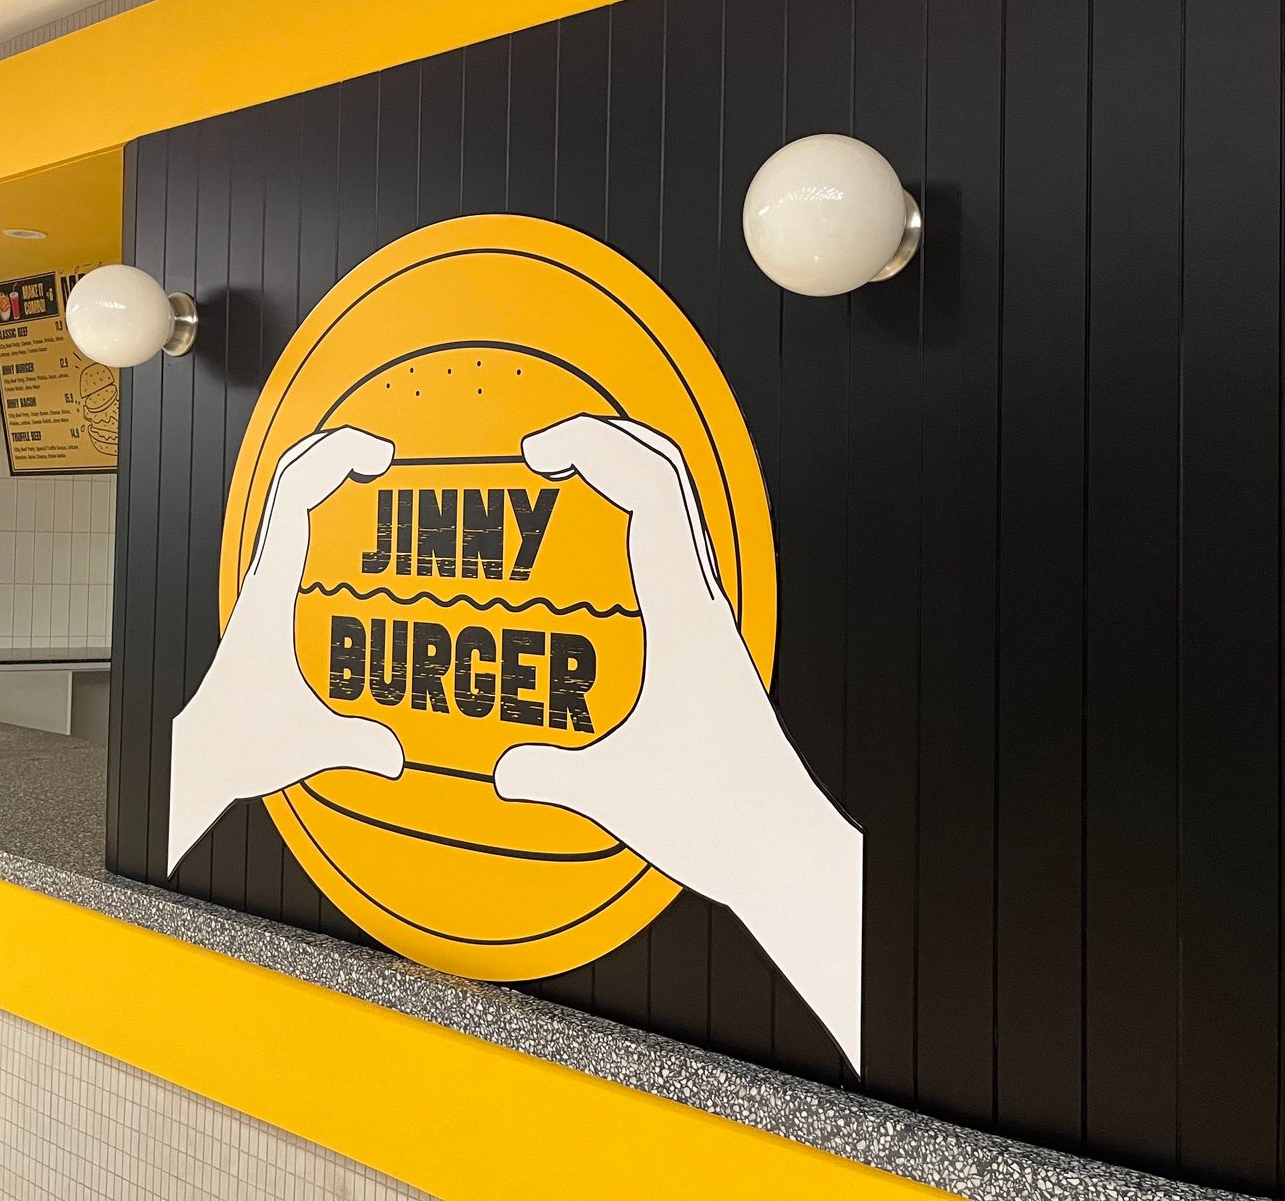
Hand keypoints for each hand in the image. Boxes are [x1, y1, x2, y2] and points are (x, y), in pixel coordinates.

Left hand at [166, 427, 404, 874]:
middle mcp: (263, 578)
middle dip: (333, 450)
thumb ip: (355, 744)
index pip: (296, 502)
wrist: (201, 753)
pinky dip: (317, 503)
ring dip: (322, 470)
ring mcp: (263, 583)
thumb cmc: (241, 740)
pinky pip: (292, 529)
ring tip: (370, 466)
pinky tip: (350, 517)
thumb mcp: (307, 743)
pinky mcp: (269, 596)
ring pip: (285, 500)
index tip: (376, 454)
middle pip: (288, 482)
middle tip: (383, 449)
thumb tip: (396, 753)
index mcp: (270, 593)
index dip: (333, 462)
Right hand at [493, 415, 865, 1073]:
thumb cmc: (718, 815)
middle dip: (607, 438)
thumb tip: (499, 770)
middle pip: (670, 476)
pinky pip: (673, 547)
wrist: (785, 844)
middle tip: (541, 445)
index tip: (536, 449)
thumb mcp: (616, 794)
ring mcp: (710, 615)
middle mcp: (704, 602)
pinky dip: (636, 515)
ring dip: (626, 468)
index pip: (649, 495)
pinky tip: (600, 542)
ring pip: (678, 507)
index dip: (595, 449)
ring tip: (565, 468)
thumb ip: (552, 774)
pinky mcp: (707, 638)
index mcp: (684, 617)